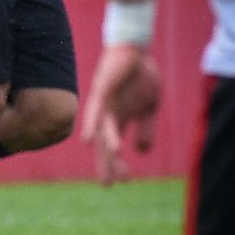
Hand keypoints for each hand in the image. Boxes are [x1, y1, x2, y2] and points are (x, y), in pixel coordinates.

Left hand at [79, 44, 160, 185]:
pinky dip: (90, 125)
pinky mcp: (102, 91)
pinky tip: (85, 140)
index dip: (116, 164)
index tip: (121, 183)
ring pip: (102, 130)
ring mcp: (103, 104)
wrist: (136, 50)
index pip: (113, 147)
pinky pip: (95, 110)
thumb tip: (142, 152)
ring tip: (113, 159)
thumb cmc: (140, 76)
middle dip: (108, 164)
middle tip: (110, 184)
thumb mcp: (149, 107)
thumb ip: (146, 129)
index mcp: (119, 119)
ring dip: (107, 145)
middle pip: (104, 144)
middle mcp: (107, 115)